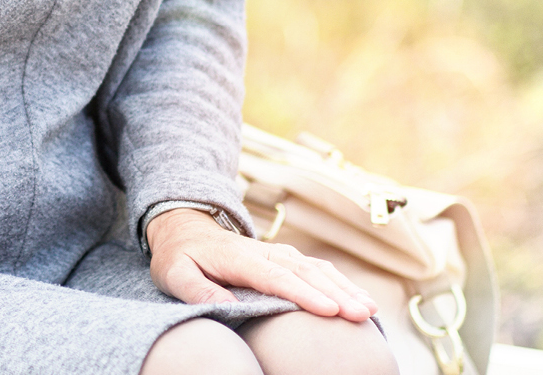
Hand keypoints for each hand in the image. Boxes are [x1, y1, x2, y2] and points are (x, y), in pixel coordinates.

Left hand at [146, 209, 378, 321]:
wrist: (183, 228)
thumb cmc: (179, 257)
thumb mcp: (174, 274)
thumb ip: (198, 290)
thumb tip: (227, 308)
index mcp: (239, 258)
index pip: (277, 277)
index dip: (304, 294)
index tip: (330, 310)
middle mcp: (264, 252)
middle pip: (306, 272)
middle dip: (337, 293)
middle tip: (362, 314)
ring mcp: (276, 253)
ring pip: (316, 268)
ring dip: (344, 287)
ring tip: (369, 309)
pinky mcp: (283, 258)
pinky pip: (316, 268)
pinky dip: (339, 281)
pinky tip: (357, 297)